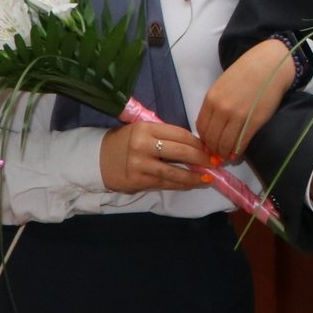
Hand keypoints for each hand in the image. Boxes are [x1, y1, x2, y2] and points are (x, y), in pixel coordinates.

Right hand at [98, 117, 212, 193]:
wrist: (98, 159)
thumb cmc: (125, 143)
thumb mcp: (143, 132)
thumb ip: (165, 136)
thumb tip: (197, 146)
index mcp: (146, 128)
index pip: (180, 134)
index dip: (199, 143)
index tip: (210, 148)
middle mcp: (143, 145)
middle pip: (181, 151)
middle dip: (202, 158)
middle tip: (215, 163)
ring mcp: (140, 164)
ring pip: (175, 172)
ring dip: (195, 176)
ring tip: (208, 178)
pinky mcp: (138, 181)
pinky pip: (165, 183)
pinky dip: (181, 184)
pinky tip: (191, 184)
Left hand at [194, 37, 296, 162]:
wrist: (269, 66)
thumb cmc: (245, 73)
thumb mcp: (222, 86)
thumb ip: (215, 104)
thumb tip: (212, 127)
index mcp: (211, 99)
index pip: (201, 127)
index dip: (204, 140)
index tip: (208, 145)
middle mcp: (221, 109)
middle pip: (211, 138)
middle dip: (213, 149)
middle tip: (217, 154)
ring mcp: (237, 116)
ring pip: (225, 143)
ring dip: (224, 153)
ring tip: (227, 156)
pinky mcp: (254, 122)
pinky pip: (241, 142)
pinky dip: (237, 151)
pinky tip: (237, 153)